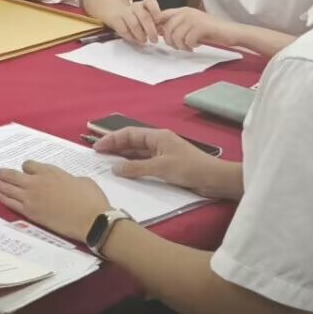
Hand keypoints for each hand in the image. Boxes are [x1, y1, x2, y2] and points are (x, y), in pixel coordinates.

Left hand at [0, 160, 112, 243]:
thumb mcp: (82, 180)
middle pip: (14, 175)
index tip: (26, 171)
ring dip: (0, 184)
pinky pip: (11, 203)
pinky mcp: (30, 212)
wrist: (92, 220)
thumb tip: (66, 183)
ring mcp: (31, 197)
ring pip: (9, 188)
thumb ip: (68, 179)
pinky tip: (0, 196)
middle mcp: (37, 182)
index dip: (27, 168)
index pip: (29, 165)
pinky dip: (4, 198)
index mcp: (51, 171)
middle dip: (4, 173)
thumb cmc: (92, 200)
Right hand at [95, 127, 229, 196]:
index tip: (97, 148)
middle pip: (132, 142)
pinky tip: (125, 171)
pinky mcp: (167, 166)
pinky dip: (134, 166)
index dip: (111, 139)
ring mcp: (163, 154)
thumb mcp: (160, 168)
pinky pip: (145, 163)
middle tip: (98, 155)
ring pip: (138, 153)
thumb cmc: (189, 168)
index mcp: (157, 136)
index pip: (129, 134)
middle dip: (115, 147)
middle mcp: (159, 143)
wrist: (216, 179)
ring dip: (123, 157)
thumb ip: (136, 168)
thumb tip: (114, 168)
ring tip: (107, 163)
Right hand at [108, 0, 165, 45]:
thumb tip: (163, 30)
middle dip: (150, 29)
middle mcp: (135, 6)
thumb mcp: (148, 16)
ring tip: (144, 41)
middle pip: (144, 16)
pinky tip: (134, 40)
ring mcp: (124, 12)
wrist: (115, 10)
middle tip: (154, 40)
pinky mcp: (115, 20)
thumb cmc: (137, 17)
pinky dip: (130, 37)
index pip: (150, 1)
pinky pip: (124, 30)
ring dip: (140, 35)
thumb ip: (156, 21)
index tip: (158, 21)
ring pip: (134, 23)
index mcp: (144, 3)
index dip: (155, 11)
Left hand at [158, 7, 231, 51]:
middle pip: (167, 29)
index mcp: (182, 10)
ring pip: (176, 36)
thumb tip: (158, 32)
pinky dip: (191, 46)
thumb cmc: (210, 32)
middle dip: (171, 42)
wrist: (231, 32)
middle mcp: (186, 12)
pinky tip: (197, 45)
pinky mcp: (201, 26)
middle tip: (180, 47)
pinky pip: (188, 40)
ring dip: (181, 46)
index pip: (161, 16)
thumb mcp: (190, 27)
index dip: (157, 27)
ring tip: (189, 47)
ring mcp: (194, 18)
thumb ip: (176, 27)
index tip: (160, 37)